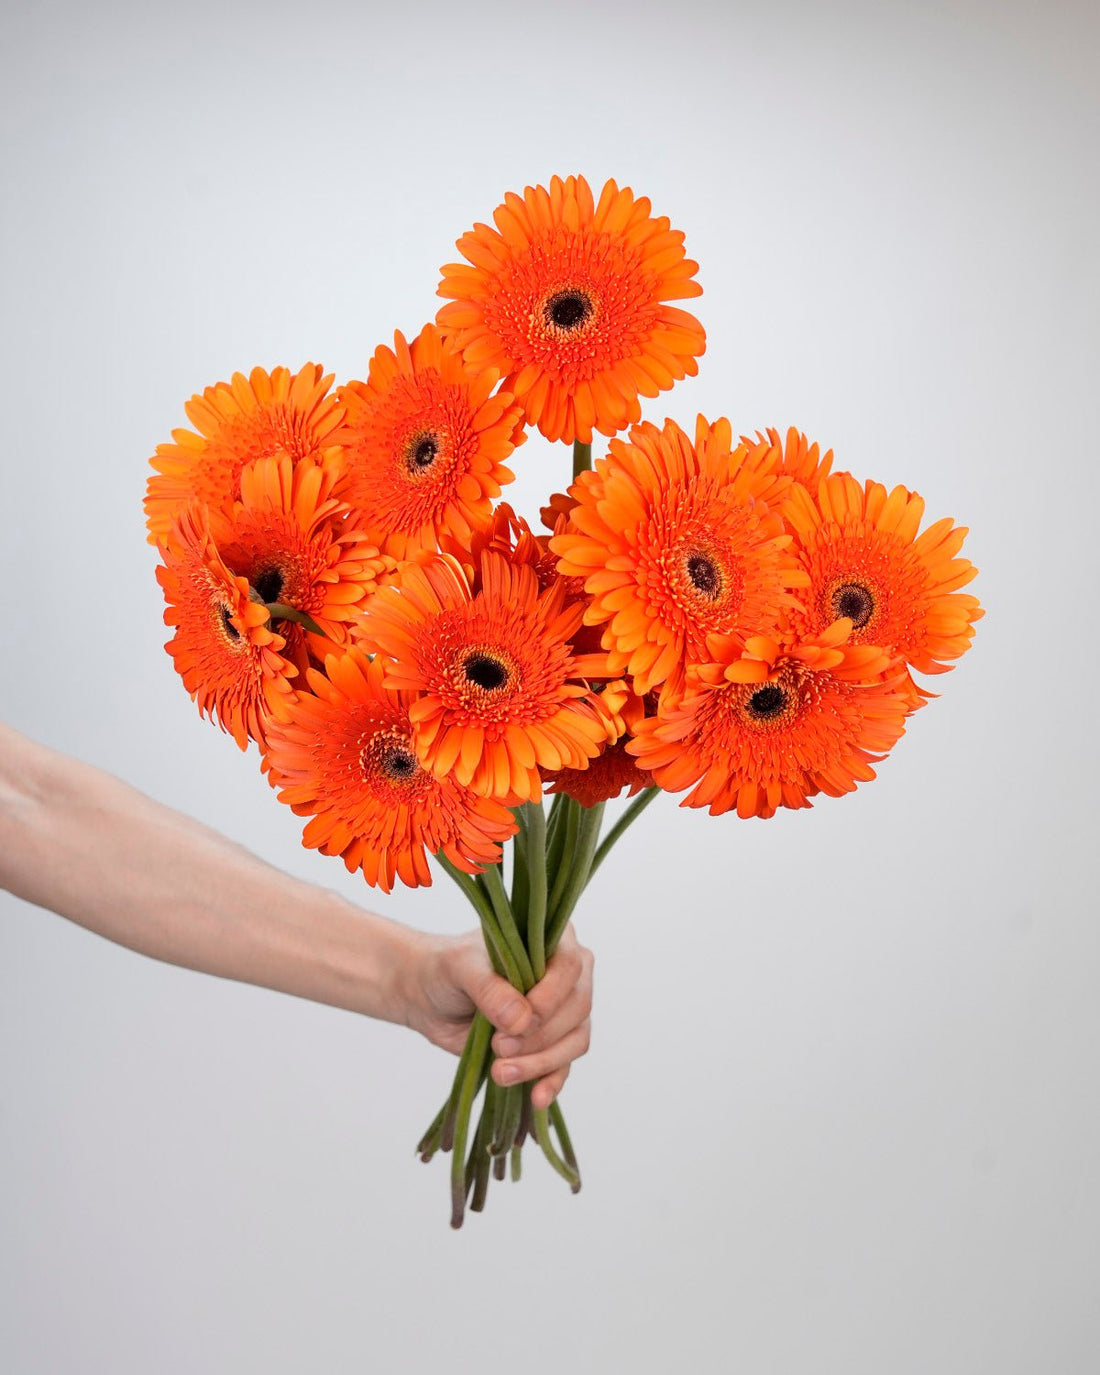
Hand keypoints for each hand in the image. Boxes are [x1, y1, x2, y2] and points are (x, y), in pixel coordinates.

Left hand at [403, 924, 593, 1109]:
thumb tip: (522, 1021)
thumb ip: (490, 988)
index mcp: (551, 939)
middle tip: (499, 1047)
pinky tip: (536, 1097)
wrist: (427, 996)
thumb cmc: (446, 969)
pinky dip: (552, 1082)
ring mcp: (560, 1011)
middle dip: (540, 1036)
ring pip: (574, 1041)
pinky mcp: (549, 1043)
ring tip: (501, 1072)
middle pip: (577, 1008)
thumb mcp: (460, 968)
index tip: (522, 1021)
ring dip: (541, 1063)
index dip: (551, 997)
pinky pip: (563, 1066)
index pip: (571, 966)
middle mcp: (565, 974)